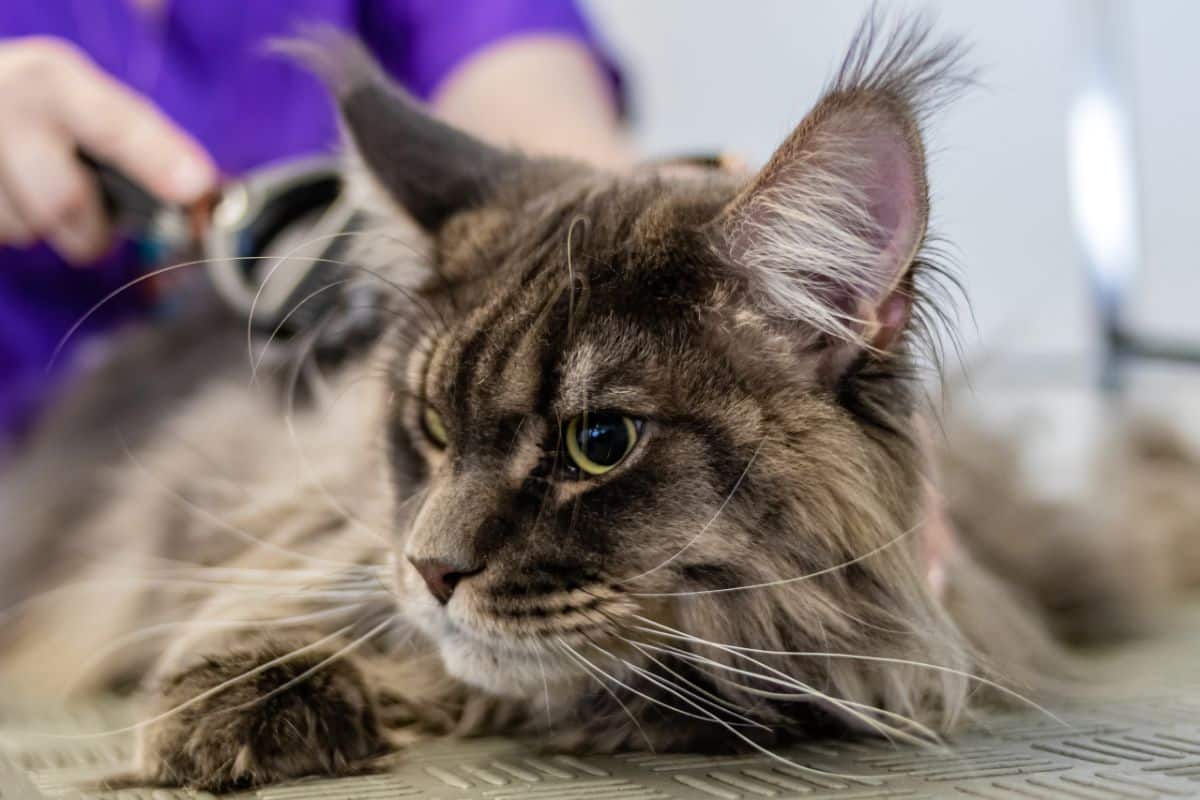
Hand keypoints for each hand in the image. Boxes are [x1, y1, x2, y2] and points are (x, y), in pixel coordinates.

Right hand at [0, 37, 215, 263]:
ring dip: (47, 226)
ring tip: (39, 188)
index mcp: (56, 80)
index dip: (155, 158)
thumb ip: (141, 142)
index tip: (194, 185)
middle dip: (89, 228)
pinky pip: (4, 233)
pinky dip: (19, 225)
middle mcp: (9, 104)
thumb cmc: (47, 111)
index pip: (111, 124)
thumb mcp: (88, 101)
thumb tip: (202, 193)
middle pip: (63, 200)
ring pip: (27, 226)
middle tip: (96, 222)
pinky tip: (14, 194)